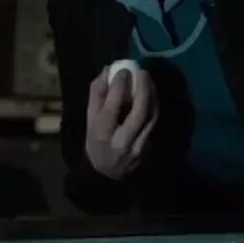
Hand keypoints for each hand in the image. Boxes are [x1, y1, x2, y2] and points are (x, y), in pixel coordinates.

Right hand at [84, 65, 157, 179]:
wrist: (108, 172)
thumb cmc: (96, 141)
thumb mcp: (89, 120)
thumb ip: (96, 95)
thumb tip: (107, 71)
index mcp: (101, 135)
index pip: (112, 107)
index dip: (119, 86)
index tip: (123, 70)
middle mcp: (121, 142)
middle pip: (138, 113)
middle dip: (143, 90)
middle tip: (142, 72)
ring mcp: (138, 147)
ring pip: (151, 117)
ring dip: (152, 95)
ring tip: (148, 79)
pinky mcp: (149, 147)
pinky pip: (154, 122)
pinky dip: (154, 105)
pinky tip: (151, 93)